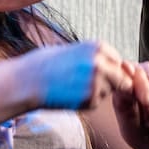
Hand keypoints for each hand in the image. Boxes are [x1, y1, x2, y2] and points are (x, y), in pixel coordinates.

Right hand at [16, 40, 131, 109]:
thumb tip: (112, 65)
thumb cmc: (45, 63)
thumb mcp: (73, 49)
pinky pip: (98, 102)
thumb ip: (94, 57)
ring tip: (76, 86)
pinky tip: (71, 94)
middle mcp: (101, 64)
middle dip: (112, 82)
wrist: (26, 81)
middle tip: (91, 83)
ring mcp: (97, 84)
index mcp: (97, 47)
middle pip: (122, 78)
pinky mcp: (90, 101)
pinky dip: (89, 100)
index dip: (111, 68)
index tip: (99, 72)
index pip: (119, 60)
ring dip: (100, 91)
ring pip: (110, 91)